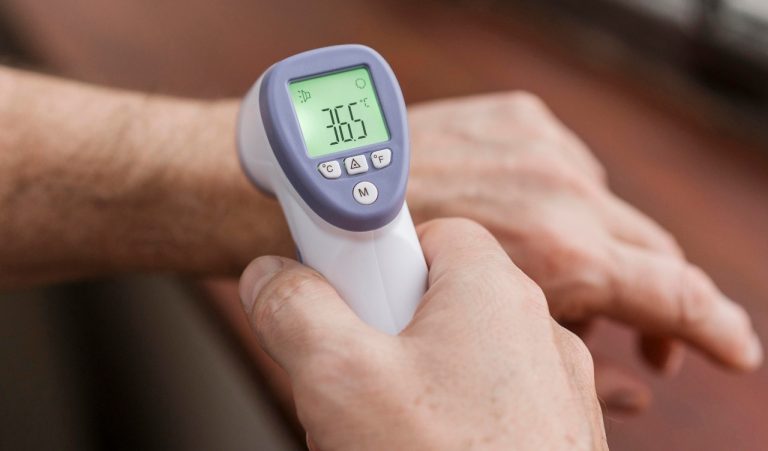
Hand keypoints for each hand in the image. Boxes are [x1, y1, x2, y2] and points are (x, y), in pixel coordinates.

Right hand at [239, 219, 607, 450]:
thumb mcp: (341, 380)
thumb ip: (296, 310)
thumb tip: (271, 278)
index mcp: (492, 290)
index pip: (423, 231)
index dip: (369, 255)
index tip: (334, 281)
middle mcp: (533, 329)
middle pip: (433, 299)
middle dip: (379, 334)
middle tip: (350, 377)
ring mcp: (550, 387)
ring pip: (453, 359)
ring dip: (405, 384)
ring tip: (382, 432)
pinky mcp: (550, 434)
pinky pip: (481, 404)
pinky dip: (443, 420)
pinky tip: (417, 449)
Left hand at [407, 93, 761, 404]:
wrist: (329, 191)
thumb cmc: (386, 276)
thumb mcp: (485, 336)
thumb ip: (565, 355)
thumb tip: (628, 388)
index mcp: (562, 251)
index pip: (676, 292)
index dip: (715, 328)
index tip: (734, 349)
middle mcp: (563, 191)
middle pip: (649, 249)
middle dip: (654, 296)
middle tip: (641, 332)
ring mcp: (542, 147)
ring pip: (605, 208)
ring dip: (596, 246)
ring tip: (556, 276)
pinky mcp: (519, 117)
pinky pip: (566, 164)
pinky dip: (559, 197)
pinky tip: (525, 219)